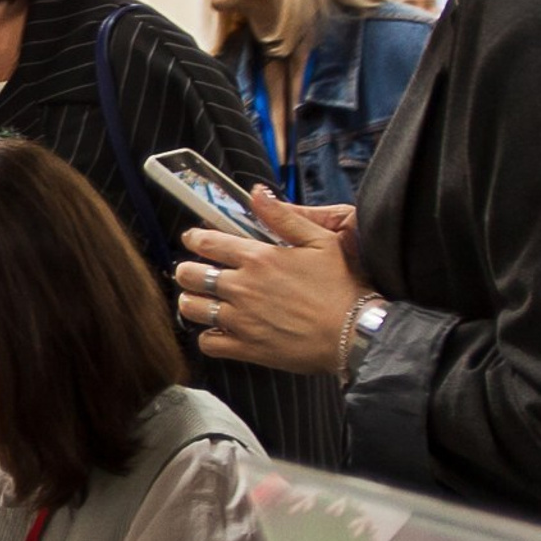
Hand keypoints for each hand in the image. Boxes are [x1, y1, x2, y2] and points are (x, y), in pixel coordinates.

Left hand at [171, 188, 368, 378]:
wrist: (354, 332)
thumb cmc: (341, 286)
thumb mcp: (320, 240)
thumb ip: (283, 216)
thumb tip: (257, 193)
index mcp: (258, 258)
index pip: (208, 243)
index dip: (194, 238)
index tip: (193, 239)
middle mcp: (243, 287)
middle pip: (190, 275)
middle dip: (186, 270)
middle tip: (192, 272)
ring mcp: (241, 319)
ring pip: (192, 308)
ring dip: (190, 302)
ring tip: (198, 299)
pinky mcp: (246, 347)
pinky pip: (208, 343)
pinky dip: (207, 336)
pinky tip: (217, 329)